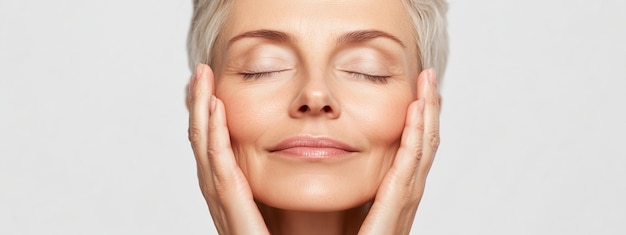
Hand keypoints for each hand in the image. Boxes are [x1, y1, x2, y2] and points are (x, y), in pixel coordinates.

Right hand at [187, 64, 269, 234]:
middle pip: (202, 140)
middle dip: (198, 104)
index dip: (208, 115)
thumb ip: (275, 182)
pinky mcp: (230, 205)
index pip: (213, 144)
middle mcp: (218, 192)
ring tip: (201, 80)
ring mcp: (220, 199)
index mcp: (227, 190)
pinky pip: (219, 164)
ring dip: (201, 110)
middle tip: (200, 72)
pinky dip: (214, 135)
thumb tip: (296, 153)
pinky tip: (214, 109)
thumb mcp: (273, 204)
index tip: (211, 86)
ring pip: (205, 146)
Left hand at [359, 69, 440, 234]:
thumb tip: (327, 160)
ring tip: (429, 84)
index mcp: (394, 198)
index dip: (417, 122)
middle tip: (429, 78)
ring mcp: (404, 203)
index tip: (416, 93)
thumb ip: (345, 188)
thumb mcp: (346, 210)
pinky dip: (416, 136)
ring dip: (428, 114)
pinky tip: (417, 111)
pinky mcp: (395, 207)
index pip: (411, 152)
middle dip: (429, 110)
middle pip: (424, 146)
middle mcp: (404, 198)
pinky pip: (410, 165)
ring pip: (423, 150)